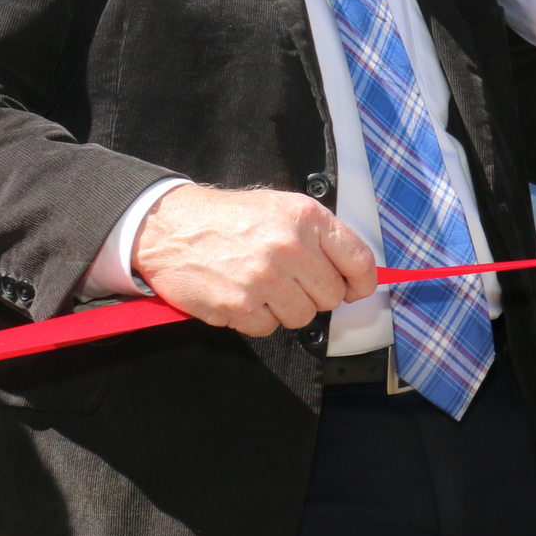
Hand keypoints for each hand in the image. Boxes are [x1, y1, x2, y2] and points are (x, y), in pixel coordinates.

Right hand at [132, 184, 377, 336]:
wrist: (172, 228)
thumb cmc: (229, 219)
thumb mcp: (283, 207)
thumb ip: (320, 235)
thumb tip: (352, 269)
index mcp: (306, 219)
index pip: (359, 260)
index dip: (363, 281)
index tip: (357, 288)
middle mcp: (289, 247)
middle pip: (332, 294)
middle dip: (318, 294)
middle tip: (295, 283)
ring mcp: (264, 279)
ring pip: (303, 316)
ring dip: (288, 308)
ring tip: (266, 287)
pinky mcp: (238, 305)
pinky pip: (269, 328)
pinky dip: (259, 319)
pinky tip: (245, 296)